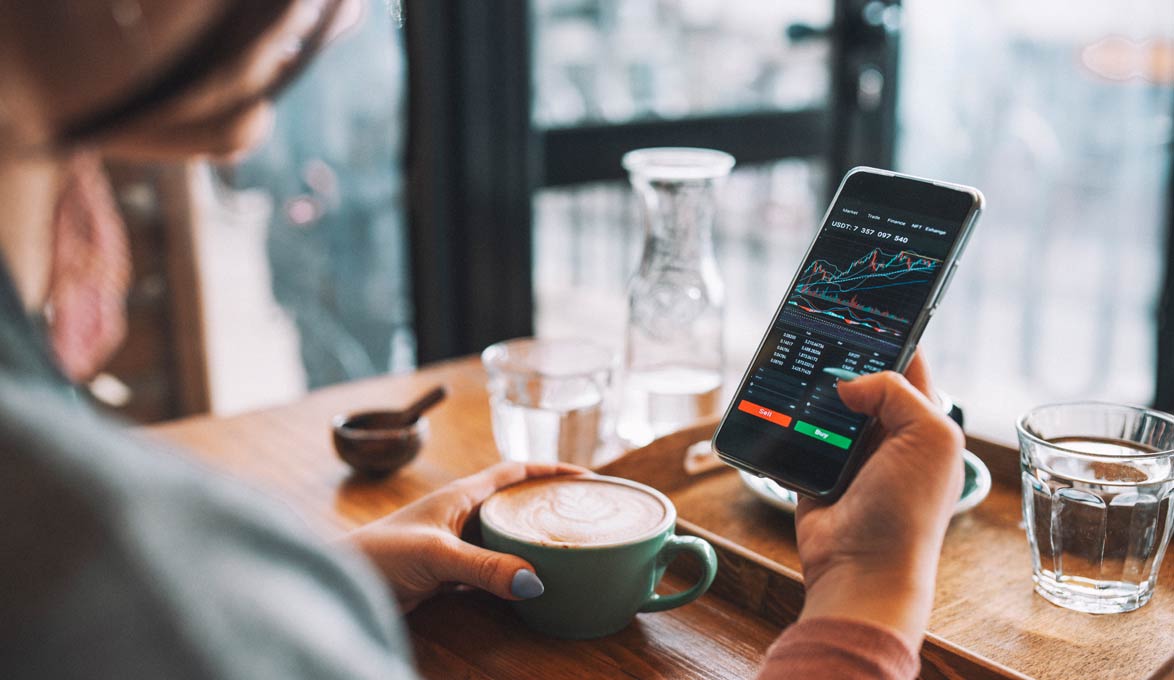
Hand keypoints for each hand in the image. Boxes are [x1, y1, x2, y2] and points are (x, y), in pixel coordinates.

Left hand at [349, 461, 585, 612]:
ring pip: (504, 537)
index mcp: (461, 496)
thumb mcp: (437, 555)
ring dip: (531, 542)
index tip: (584, 477)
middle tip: (584, 516)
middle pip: (514, 503)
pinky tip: (529, 583)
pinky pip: (491, 567)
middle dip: (547, 505)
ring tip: (566, 549)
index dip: (549, 470)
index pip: (514, 472)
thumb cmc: (378, 554)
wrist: (341, 583)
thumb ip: (484, 568)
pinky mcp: (447, 572)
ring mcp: (454, 543)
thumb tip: (534, 581)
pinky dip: (512, 572)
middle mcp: (460, 514)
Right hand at [794, 350, 963, 648]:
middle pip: (861, 379)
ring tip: (791, 361)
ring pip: (824, 403)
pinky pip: (795, 432)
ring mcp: (848, 453)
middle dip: (841, 358)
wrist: (861, 569)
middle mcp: (887, 434)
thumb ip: (895, 390)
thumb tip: (845, 383)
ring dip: (809, 389)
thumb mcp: (927, 436)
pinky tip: (773, 400)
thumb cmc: (909, 510)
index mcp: (924, 422)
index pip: (907, 363)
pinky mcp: (812, 469)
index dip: (891, 334)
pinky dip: (785, 419)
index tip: (866, 305)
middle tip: (816, 326)